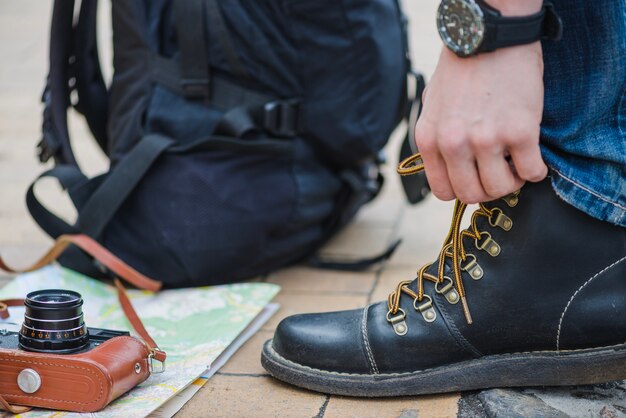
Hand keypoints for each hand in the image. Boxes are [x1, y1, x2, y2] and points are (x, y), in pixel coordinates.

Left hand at [415, 43, 546, 203]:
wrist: (489, 36)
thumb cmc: (460, 68)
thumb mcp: (432, 106)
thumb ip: (437, 139)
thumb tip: (447, 167)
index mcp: (429, 140)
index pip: (444, 191)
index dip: (462, 189)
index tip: (475, 178)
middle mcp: (454, 144)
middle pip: (472, 194)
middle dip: (488, 189)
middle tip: (499, 172)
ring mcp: (486, 140)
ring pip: (501, 188)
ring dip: (512, 181)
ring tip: (515, 163)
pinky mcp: (519, 132)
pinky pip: (532, 172)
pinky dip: (536, 170)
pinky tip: (534, 156)